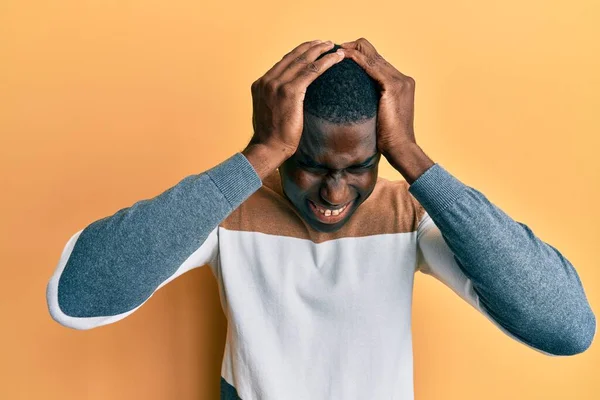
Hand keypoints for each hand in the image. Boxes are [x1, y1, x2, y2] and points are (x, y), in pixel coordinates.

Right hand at [246, 40, 344, 160]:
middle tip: (325, 43)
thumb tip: (291, 100)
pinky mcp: (290, 92)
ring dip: (321, 51)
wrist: (267, 148)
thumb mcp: (269, 112)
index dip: (299, 53)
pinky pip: (311, 71)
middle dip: (311, 47)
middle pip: (293, 57)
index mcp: (261, 84)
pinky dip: (325, 62)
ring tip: (334, 47)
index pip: (283, 62)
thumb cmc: (271, 137)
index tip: (312, 49)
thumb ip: (276, 100)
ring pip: (303, 61)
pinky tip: (336, 58)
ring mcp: (277, 85)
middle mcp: (267, 81)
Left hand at [338, 38, 415, 156]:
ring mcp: (399, 81)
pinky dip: (357, 59)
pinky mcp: (393, 86)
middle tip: (334, 49)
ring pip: (373, 55)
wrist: (401, 148)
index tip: (340, 55)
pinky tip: (343, 57)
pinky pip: (371, 66)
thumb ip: (372, 101)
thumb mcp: (379, 114)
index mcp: (401, 83)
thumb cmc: (388, 138)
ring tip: (335, 50)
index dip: (359, 54)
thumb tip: (352, 100)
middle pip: (375, 53)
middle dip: (354, 47)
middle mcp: (402, 78)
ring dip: (353, 49)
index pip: (377, 60)